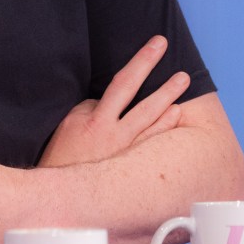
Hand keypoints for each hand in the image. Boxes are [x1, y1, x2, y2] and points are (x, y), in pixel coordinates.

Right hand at [38, 36, 189, 167]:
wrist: (63, 199)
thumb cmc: (62, 161)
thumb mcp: (67, 129)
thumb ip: (86, 113)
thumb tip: (101, 103)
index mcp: (91, 119)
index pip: (113, 88)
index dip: (134, 67)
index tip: (150, 50)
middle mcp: (109, 130)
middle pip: (130, 86)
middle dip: (145, 62)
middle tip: (161, 44)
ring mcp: (124, 148)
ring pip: (149, 114)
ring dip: (166, 93)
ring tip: (182, 78)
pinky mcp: (132, 165)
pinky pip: (153, 141)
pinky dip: (165, 125)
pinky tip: (176, 113)